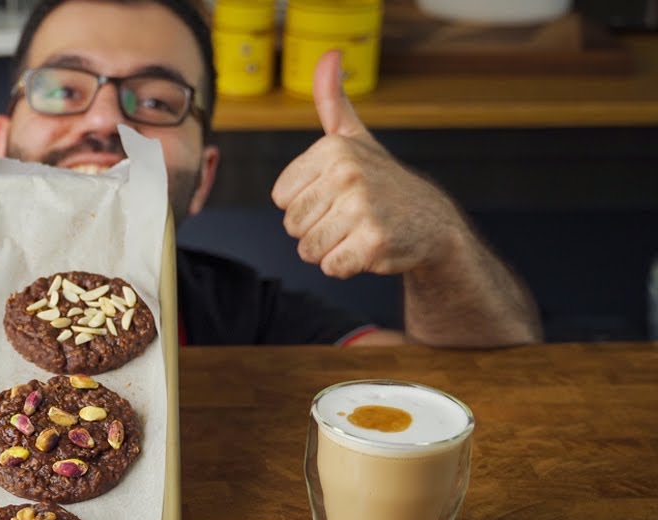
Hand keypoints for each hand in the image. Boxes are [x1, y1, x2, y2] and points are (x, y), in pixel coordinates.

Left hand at [270, 50, 467, 278]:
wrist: (433, 225)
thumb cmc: (384, 183)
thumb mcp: (355, 138)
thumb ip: (333, 102)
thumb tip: (328, 57)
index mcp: (333, 151)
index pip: (281, 198)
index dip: (305, 204)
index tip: (335, 195)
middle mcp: (347, 175)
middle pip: (292, 225)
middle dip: (317, 229)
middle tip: (350, 218)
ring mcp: (361, 210)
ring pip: (308, 249)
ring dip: (330, 249)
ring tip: (358, 232)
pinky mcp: (373, 244)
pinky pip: (330, 267)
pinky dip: (346, 266)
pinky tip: (369, 249)